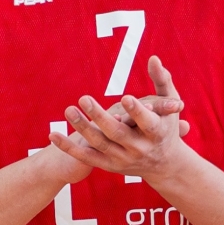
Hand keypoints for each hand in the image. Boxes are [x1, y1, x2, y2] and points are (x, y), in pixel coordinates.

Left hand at [51, 57, 191, 178]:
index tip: (125, 98)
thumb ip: (162, 81)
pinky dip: (69, 148)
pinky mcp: (110, 166)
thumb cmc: (167, 127)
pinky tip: (53, 135)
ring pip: (100, 144)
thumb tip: (153, 58)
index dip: (136, 111)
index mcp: (157, 133)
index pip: (147, 123)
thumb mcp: (171, 105)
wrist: (164, 164)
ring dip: (83, 128)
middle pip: (118, 133)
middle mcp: (140, 149)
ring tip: (69, 110)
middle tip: (84, 99)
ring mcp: (124, 159)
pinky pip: (86, 158)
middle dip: (101, 117)